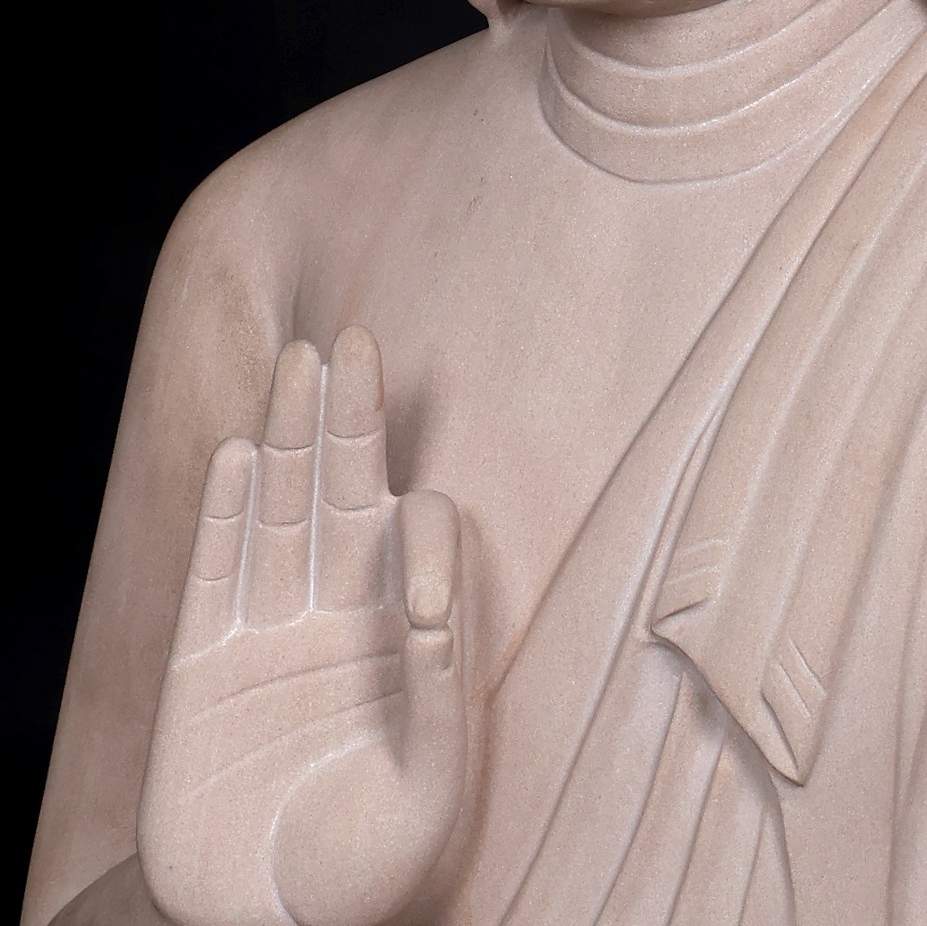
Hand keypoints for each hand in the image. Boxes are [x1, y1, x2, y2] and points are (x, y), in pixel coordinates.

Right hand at [138, 328, 463, 925]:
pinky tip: (243, 451)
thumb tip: (438, 592)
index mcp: (406, 636)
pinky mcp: (203, 667)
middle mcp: (339, 616)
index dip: (430, 538)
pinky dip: (227, 512)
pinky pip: (215, 572)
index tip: (426, 592)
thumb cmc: (368, 870)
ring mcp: (268, 634)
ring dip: (292, 435)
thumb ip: (440, 691)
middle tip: (358, 339)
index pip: (423, 539)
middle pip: (346, 492)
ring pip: (283, 511)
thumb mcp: (431, 789)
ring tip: (302, 360)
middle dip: (353, 419)